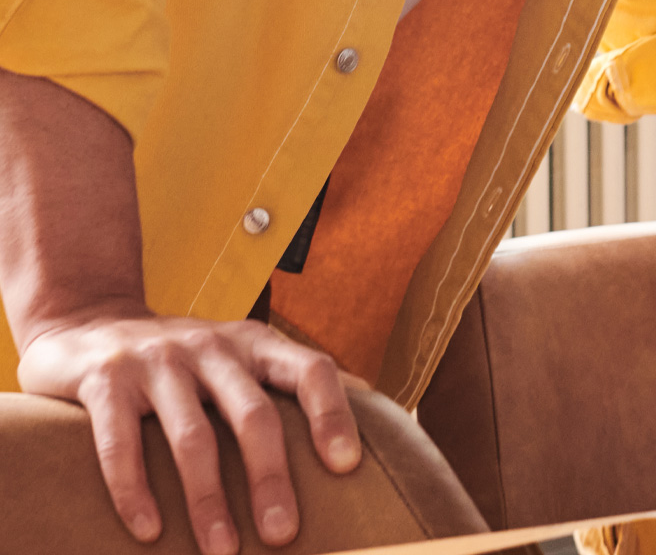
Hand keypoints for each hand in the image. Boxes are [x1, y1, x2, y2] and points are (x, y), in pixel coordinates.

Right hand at [15, 307, 360, 551]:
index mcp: (255, 343)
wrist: (83, 320)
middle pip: (252, 416)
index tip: (347, 466)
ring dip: (208, 499)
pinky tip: (148, 530)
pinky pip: (119, 443)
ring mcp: (157, 361)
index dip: (332, 414)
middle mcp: (211, 346)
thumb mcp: (241, 353)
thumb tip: (373, 398)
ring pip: (192, 437)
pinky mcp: (105, 380)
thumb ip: (293, 375)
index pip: (309, 369)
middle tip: (284, 535)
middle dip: (271, 479)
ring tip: (222, 549)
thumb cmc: (182, 356)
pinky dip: (134, 490)